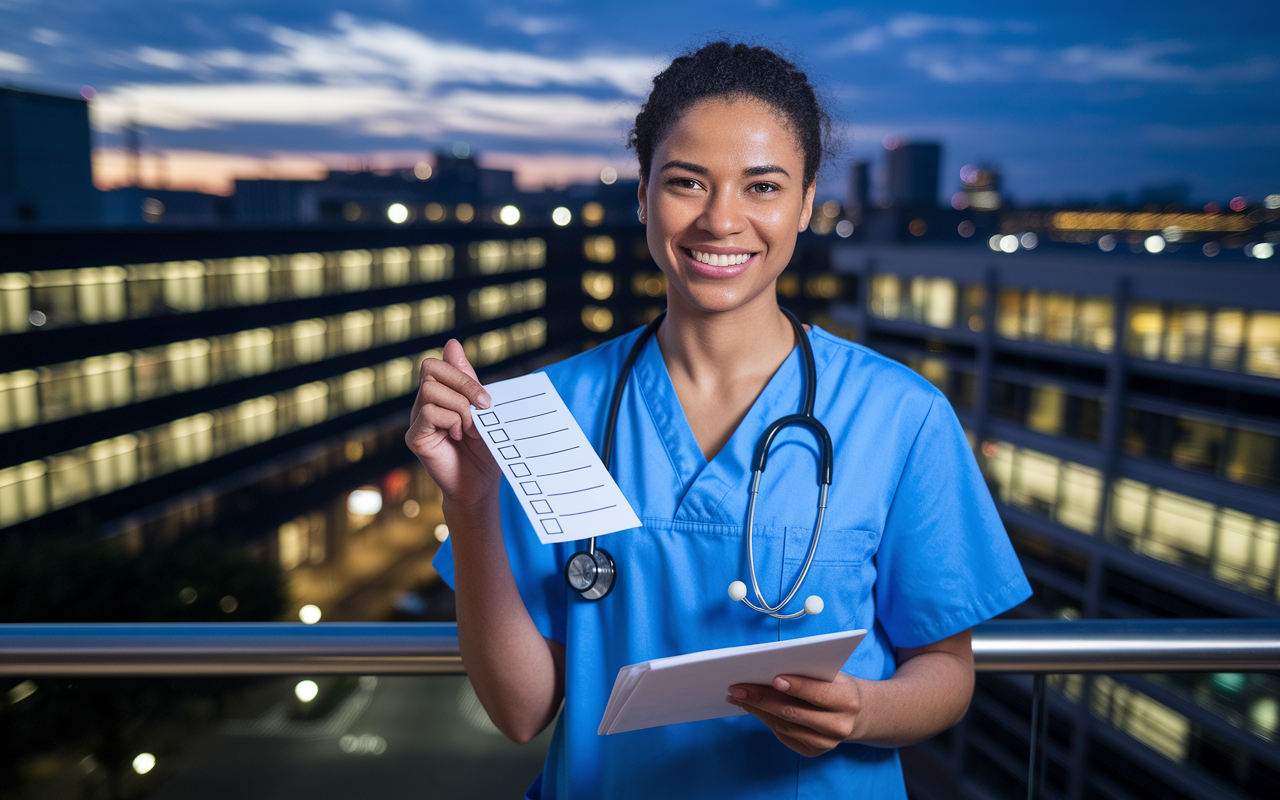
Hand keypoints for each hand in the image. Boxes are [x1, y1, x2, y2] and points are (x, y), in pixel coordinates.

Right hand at [405, 339, 501, 505]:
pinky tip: (458, 438)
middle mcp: (424, 404)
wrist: (481, 486)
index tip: (486, 399)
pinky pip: (428, 412)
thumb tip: (452, 343)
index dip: (461, 373)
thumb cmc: (485, 449)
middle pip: (430, 368)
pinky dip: (451, 421)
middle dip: (463, 384)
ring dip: (460, 407)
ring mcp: (417, 420)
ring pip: (430, 390)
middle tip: (484, 409)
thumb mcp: (484, 410)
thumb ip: (468, 380)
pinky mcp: (414, 437)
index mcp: (441, 395)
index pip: (437, 364)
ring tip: (470, 429)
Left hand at [727, 672, 862, 756]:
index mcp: (847, 699)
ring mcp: (826, 743)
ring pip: (785, 726)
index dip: (797, 687)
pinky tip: (751, 708)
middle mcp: (839, 725)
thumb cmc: (836, 684)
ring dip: (757, 710)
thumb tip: (767, 669)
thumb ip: (807, 672)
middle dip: (763, 699)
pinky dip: (765, 720)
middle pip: (794, 713)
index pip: (819, 693)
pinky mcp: (813, 751)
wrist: (857, 713)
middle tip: (737, 688)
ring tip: (737, 696)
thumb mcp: (831, 673)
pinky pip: (784, 735)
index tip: (773, 678)